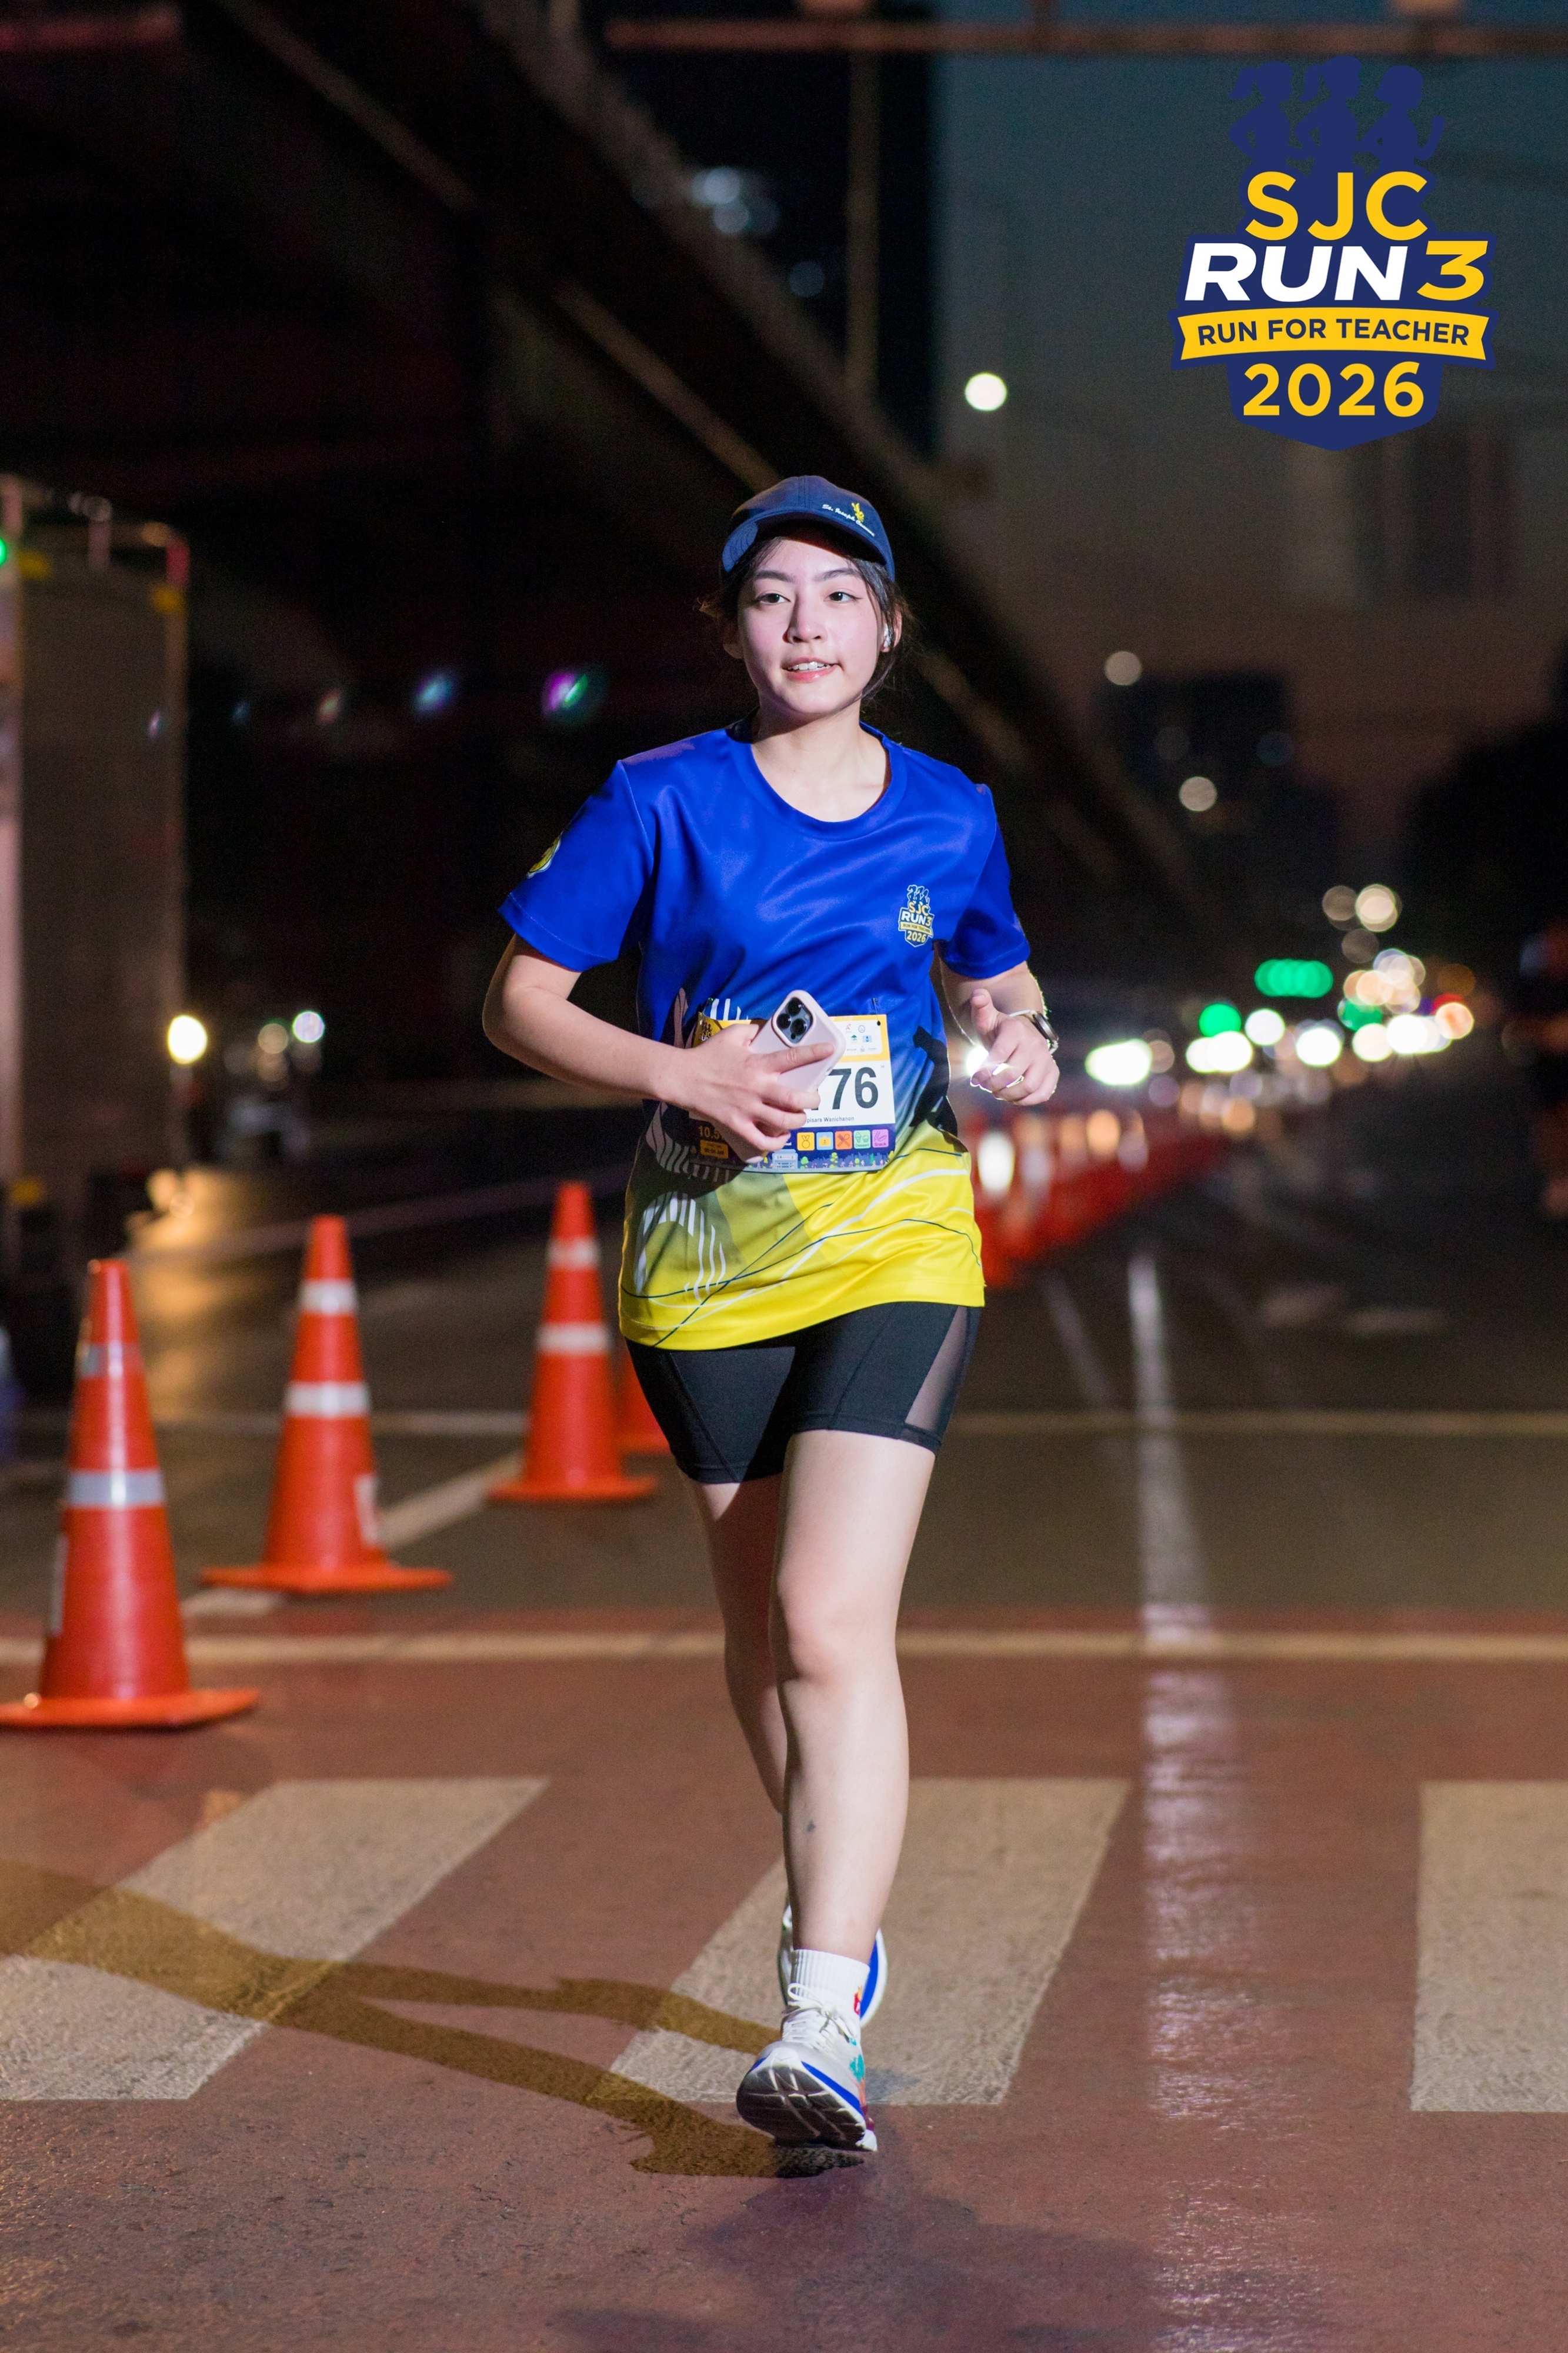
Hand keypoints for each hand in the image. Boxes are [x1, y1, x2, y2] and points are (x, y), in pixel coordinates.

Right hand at [665, 1021, 827, 1159]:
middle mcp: (757, 1088)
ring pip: (783, 1122)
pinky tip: (781, 1138)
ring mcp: (748, 1109)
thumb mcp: (732, 1035)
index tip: (830, 1051)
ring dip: (798, 1121)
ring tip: (800, 1117)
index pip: (792, 1057)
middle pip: (795, 1098)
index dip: (814, 1054)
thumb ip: (754, 1031)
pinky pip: (761, 1140)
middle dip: (812, 1100)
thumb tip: (768, 1029)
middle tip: (814, 1098)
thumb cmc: (708, 1055)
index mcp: (758, 1064)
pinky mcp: (737, 1124)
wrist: (683, 1078)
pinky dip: (776, 1143)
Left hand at [966, 990, 1059, 1106]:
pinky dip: (1025, 1101)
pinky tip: (1011, 1097)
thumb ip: (980, 1006)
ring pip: (1028, 1087)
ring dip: (1008, 1095)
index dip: (984, 1071)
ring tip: (995, 1092)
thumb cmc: (998, 1029)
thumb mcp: (986, 1017)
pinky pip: (1043, 1094)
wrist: (1021, 1033)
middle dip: (993, 1085)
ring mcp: (1046, 1059)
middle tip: (984, 1086)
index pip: (1000, 1055)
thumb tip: (977, 994)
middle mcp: (1035, 1045)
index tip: (974, 1079)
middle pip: (1012, 1074)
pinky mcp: (1052, 1072)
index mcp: (1016, 1031)